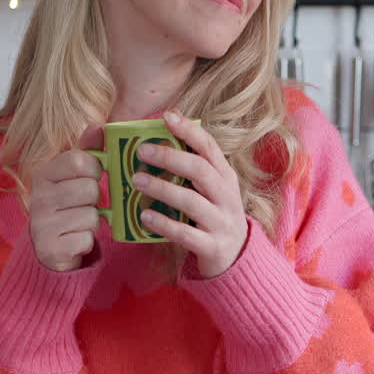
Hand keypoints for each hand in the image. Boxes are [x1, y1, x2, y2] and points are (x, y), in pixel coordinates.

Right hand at [27, 148, 101, 271]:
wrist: (50, 248)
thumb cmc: (67, 206)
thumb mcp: (74, 176)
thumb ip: (87, 150)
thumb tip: (98, 126)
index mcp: (43, 174)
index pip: (78, 160)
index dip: (93, 169)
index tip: (91, 177)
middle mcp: (38, 198)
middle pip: (89, 189)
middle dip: (95, 199)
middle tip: (82, 205)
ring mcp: (42, 225)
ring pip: (91, 216)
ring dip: (92, 222)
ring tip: (78, 222)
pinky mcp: (51, 249)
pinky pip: (87, 239)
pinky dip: (86, 241)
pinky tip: (74, 239)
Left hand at [132, 111, 246, 277]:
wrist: (236, 257)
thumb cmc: (214, 215)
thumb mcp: (212, 190)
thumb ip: (192, 170)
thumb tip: (156, 142)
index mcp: (225, 177)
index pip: (209, 147)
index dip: (189, 130)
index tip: (167, 116)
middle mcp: (226, 196)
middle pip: (200, 170)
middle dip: (171, 157)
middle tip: (142, 151)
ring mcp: (221, 222)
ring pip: (191, 201)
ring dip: (162, 189)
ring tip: (136, 180)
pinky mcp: (212, 246)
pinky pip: (185, 233)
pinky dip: (163, 224)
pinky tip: (144, 216)